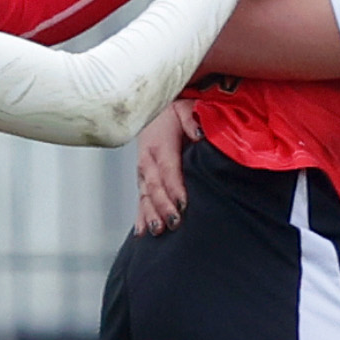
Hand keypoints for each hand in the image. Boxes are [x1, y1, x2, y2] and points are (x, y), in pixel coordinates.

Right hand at [135, 97, 199, 236]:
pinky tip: (142, 232)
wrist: (154, 109)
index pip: (168, 169)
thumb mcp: (186, 107)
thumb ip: (192, 119)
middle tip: (174, 223)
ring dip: (150, 214)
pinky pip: (140, 199)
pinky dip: (140, 216)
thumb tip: (199, 134)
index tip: (183, 204)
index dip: (174, 187)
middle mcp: (148, 160)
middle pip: (154, 187)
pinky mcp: (142, 179)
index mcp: (160, 144)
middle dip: (163, 206)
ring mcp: (143, 172)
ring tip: (157, 231)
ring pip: (145, 196)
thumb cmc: (174, 110)